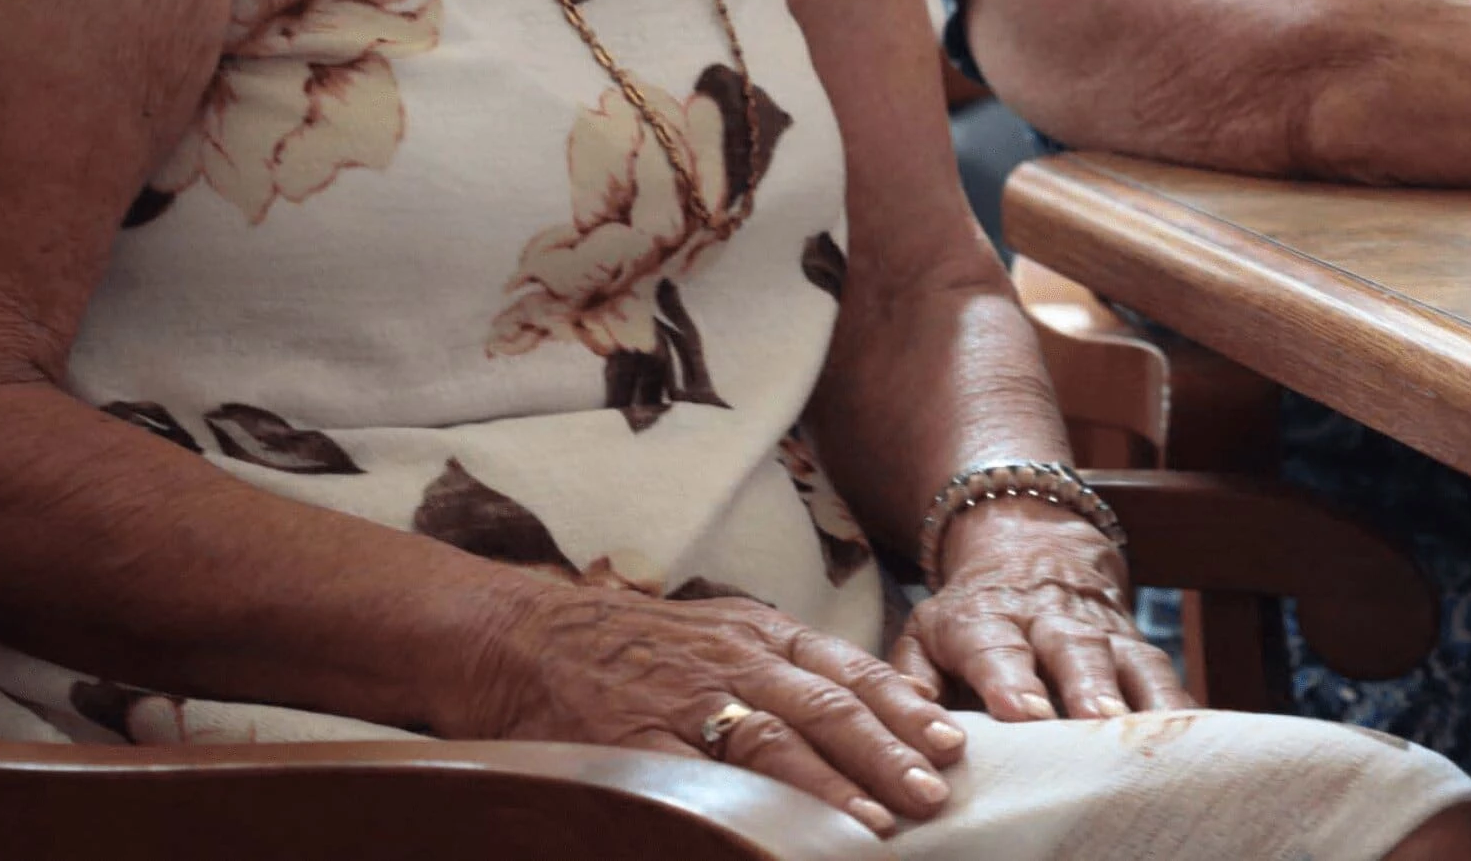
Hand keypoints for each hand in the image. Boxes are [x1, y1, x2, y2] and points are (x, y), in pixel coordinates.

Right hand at [451, 573, 967, 835]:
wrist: (521, 637)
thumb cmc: (630, 643)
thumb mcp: (717, 634)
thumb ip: (782, 669)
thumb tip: (860, 718)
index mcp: (759, 634)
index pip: (850, 669)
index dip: (903, 709)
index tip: (949, 741)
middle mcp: (734, 661)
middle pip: (827, 707)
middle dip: (886, 752)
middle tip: (934, 790)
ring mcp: (685, 701)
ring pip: (775, 743)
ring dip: (831, 786)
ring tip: (876, 822)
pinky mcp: (637, 743)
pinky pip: (699, 780)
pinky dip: (743, 809)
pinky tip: (776, 837)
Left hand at [893, 498, 1191, 721]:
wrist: (1032, 547)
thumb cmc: (969, 617)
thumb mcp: (923, 634)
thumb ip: (911, 682)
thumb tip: (915, 727)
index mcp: (987, 618)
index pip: (996, 646)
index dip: (1010, 679)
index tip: (1023, 713)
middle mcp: (1049, 620)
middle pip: (1072, 648)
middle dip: (1085, 684)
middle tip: (1094, 718)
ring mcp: (1101, 630)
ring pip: (1126, 658)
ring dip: (1139, 695)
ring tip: (1146, 732)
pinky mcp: (1135, 644)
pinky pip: (1162, 673)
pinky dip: (1177, 703)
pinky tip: (1190, 737)